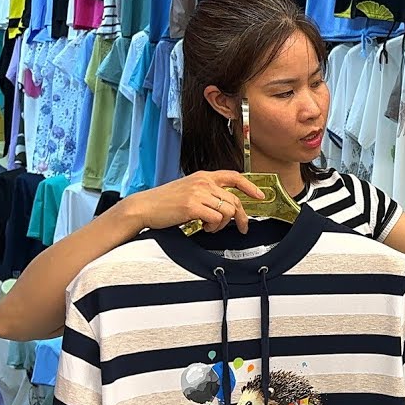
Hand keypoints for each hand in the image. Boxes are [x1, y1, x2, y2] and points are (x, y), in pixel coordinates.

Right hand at [120, 170, 264, 233]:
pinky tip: (204, 227)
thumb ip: (208, 193)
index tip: (260, 196)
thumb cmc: (165, 202)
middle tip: (241, 228)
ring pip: (228, 211)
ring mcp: (198, 193)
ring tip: (211, 227)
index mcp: (203, 176)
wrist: (144, 206)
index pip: (234, 177)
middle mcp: (203, 182)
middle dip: (241, 217)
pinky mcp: (193, 206)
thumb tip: (227, 206)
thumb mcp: (189, 190)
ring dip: (223, 224)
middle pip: (234, 200)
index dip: (250, 187)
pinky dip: (214, 227)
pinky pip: (217, 219)